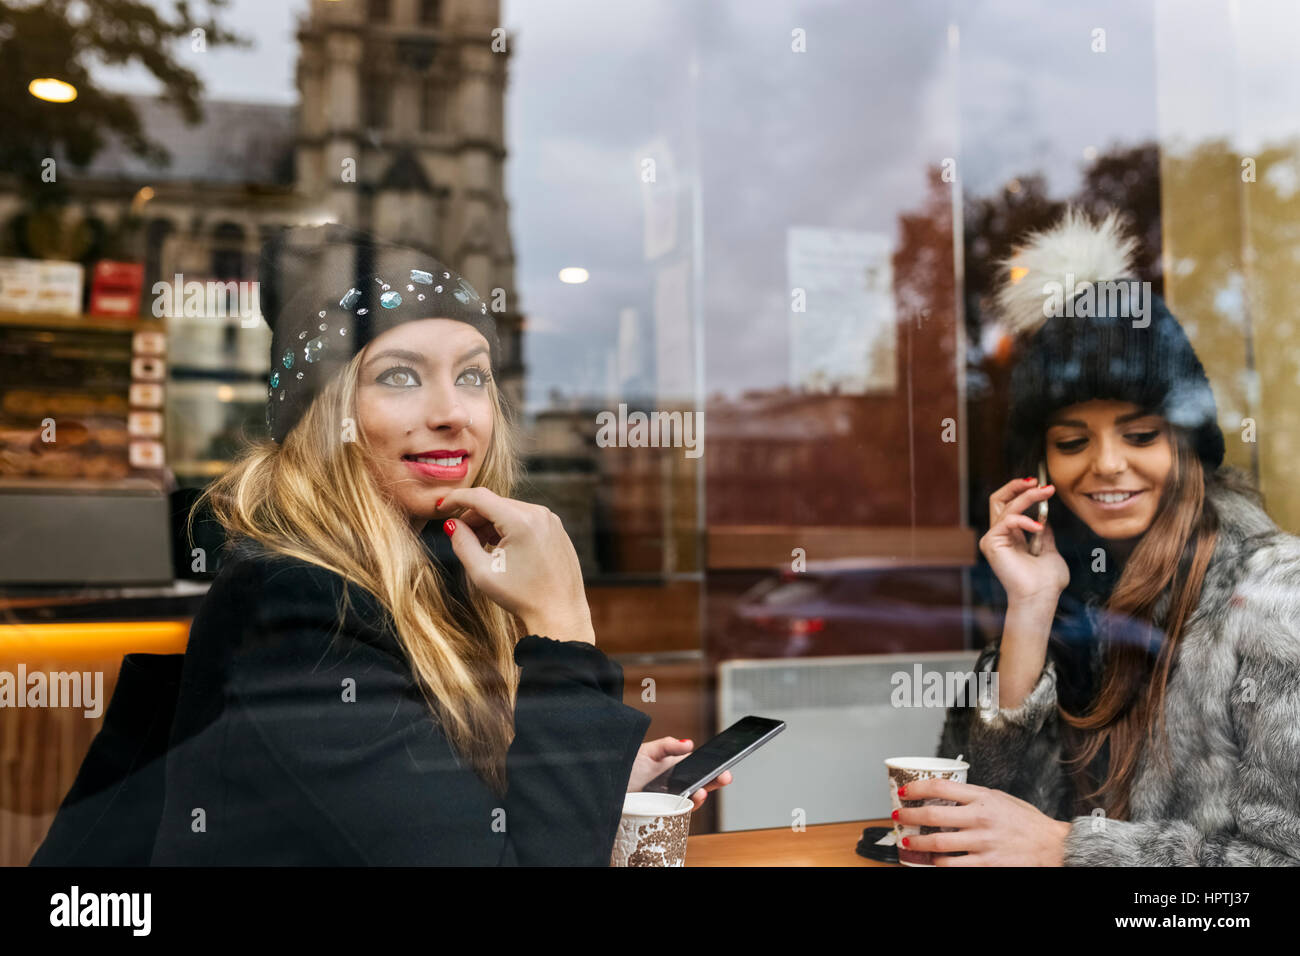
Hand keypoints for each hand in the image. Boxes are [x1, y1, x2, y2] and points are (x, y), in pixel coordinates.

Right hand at [435, 488, 594, 643]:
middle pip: (495, 502)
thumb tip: (451, 523)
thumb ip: (462, 543)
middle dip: (474, 516)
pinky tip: (504, 550)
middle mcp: (539, 513)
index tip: (441, 507)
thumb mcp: (482, 572)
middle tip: (461, 536)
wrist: (560, 613)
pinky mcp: (556, 528)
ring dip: (491, 522)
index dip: (455, 499)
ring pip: (510, 510)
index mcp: (521, 521)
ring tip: (484, 548)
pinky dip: (509, 527)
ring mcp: (550, 519)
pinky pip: (526, 518)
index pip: (479, 497)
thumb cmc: (521, 597)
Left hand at [627, 736, 733, 810]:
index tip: (723, 767)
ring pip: (691, 800)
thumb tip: (688, 743)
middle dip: (714, 782)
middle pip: (699, 783)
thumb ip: (668, 746)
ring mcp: (668, 800)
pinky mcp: (662, 814)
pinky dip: (686, 809)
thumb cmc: (624, 768)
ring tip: (701, 791)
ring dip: (700, 796)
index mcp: (673, 767)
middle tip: (725, 778)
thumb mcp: (646, 752)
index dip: (712, 768)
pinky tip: (688, 802)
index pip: (697, 767)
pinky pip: (679, 813)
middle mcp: (673, 784)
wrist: (604, 790)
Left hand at [895, 777, 1070, 865]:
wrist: (1054, 846)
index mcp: (983, 798)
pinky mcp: (987, 865)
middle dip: (909, 816)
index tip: (904, 791)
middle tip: (898, 816)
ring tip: (910, 843)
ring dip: (918, 844)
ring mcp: (983, 843)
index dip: (916, 788)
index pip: (940, 786)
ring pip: (938, 845)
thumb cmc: (1027, 822)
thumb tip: (946, 796)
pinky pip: (954, 866)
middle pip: (932, 816)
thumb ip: (975, 798)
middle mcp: (980, 819)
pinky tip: (933, 861)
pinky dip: (939, 864)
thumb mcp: (1001, 799)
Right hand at [981, 477, 1068, 607]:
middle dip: (1018, 485)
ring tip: (1046, 492)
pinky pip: (1007, 520)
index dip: (1023, 491)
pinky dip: (1025, 519)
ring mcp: (993, 539)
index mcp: (1010, 537)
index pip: (1009, 504)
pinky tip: (1038, 527)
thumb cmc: (1046, 582)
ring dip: (1028, 496)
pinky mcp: (991, 543)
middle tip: (1039, 482)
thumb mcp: (1049, 549)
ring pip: (1005, 505)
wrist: (1040, 598)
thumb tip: (1044, 515)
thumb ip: (1044, 532)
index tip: (1044, 486)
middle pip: (998, 498)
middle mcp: (998, 535)